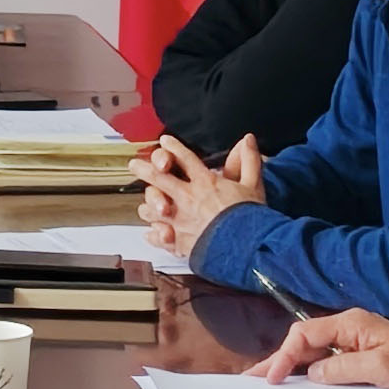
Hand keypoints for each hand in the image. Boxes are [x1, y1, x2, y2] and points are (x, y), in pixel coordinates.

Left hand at [134, 132, 261, 263]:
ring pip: (152, 209)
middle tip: (134, 165)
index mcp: (204, 183)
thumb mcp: (254, 186)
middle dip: (144, 169)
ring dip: (148, 206)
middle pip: (158, 178)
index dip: (173, 147)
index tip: (164, 141)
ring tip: (145, 205)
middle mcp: (187, 199)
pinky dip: (155, 234)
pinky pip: (158, 236)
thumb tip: (248, 139)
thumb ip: (249, 161)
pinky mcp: (178, 241)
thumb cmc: (250, 219)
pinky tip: (154, 232)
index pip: (185, 159)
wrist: (247, 249)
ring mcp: (179, 220)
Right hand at [263, 306, 388, 388]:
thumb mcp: (382, 369)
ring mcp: (351, 342)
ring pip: (311, 353)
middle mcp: (346, 329)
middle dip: (277, 360)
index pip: (304, 335)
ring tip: (266, 384)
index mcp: (350, 325)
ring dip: (289, 367)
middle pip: (302, 342)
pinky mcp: (357, 356)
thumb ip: (344, 369)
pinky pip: (325, 362)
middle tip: (252, 380)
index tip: (272, 378)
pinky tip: (298, 386)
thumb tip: (314, 374)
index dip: (284, 356)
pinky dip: (308, 373)